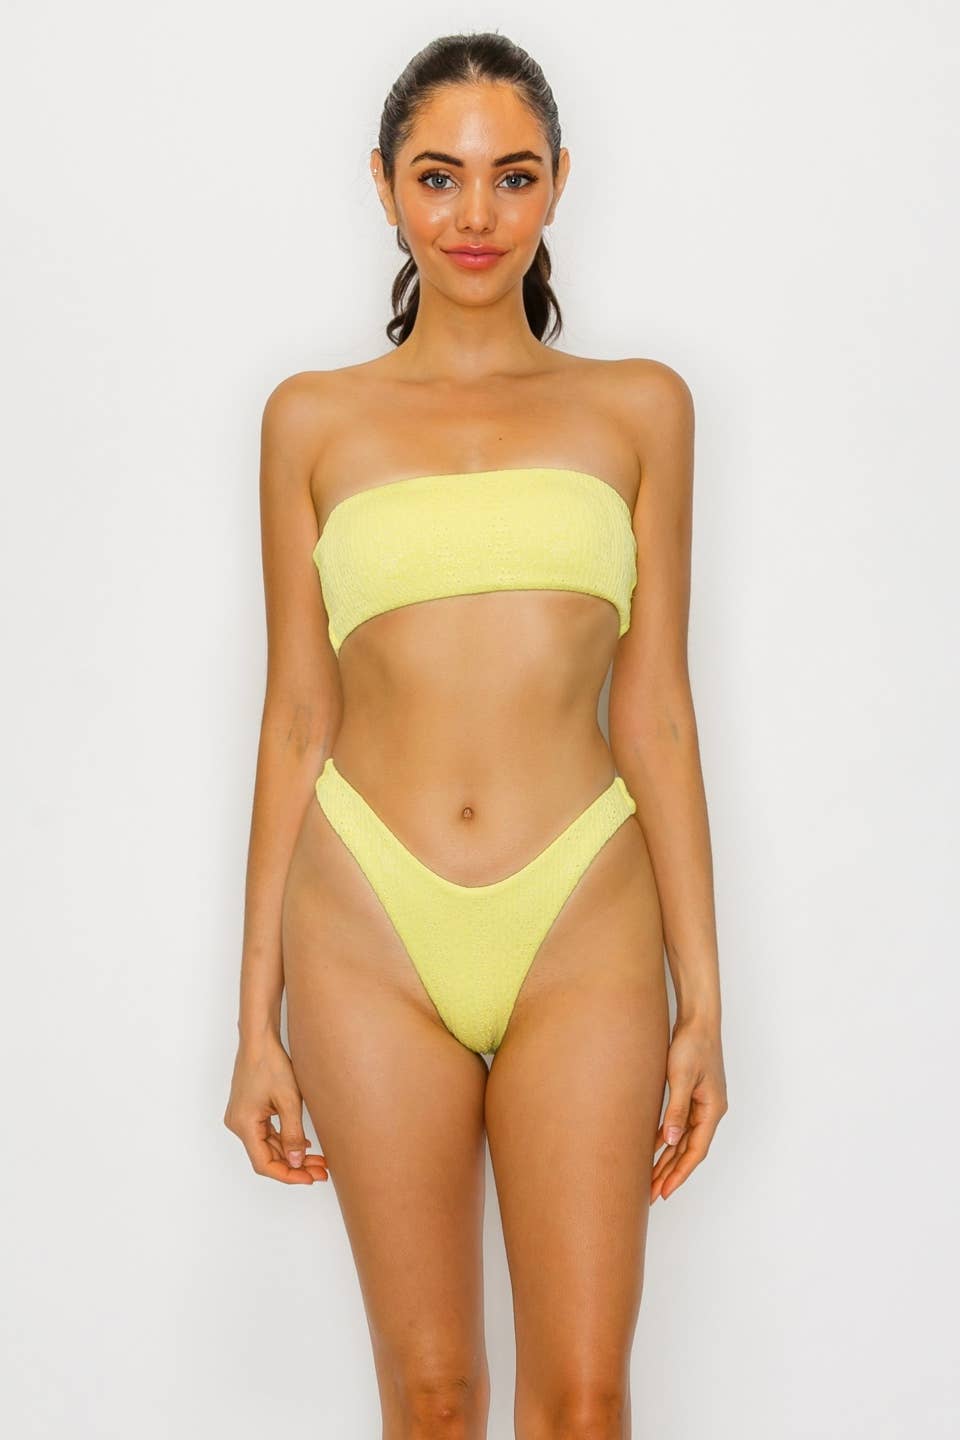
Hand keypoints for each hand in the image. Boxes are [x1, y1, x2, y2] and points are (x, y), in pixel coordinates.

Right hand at [223, 1031, 328, 1185]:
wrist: (260, 1041)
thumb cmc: (272, 1064)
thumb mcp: (288, 1101)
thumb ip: (293, 1135)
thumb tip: (297, 1162)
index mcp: (244, 1125)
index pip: (264, 1164)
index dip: (288, 1175)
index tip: (309, 1178)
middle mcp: (238, 1125)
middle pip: (266, 1157)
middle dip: (294, 1166)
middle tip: (320, 1171)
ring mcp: (242, 1118)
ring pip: (267, 1146)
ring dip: (291, 1154)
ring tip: (318, 1161)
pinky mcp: (248, 1112)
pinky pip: (266, 1134)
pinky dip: (284, 1141)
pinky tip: (304, 1145)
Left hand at [650, 1016, 726, 1202]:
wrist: (698, 1019)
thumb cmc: (693, 1044)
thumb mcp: (683, 1077)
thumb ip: (677, 1109)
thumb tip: (672, 1140)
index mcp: (712, 1109)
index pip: (696, 1150)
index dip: (680, 1173)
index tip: (665, 1191)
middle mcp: (710, 1110)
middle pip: (689, 1149)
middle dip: (671, 1172)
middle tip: (652, 1193)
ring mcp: (702, 1103)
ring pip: (684, 1139)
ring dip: (668, 1158)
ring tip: (651, 1177)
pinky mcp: (692, 1094)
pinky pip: (680, 1124)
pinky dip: (668, 1138)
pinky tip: (654, 1147)